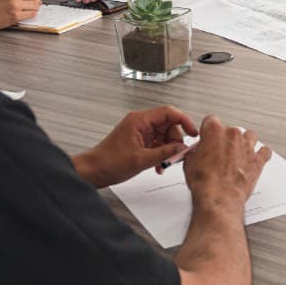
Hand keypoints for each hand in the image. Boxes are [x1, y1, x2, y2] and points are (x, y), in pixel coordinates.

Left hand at [72, 105, 198, 187]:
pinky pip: (156, 144)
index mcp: (140, 120)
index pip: (168, 112)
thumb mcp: (141, 160)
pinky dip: (160, 154)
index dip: (183, 121)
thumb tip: (181, 148)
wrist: (93, 171)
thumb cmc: (108, 162)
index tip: (192, 132)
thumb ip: (164, 153)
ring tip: (166, 163)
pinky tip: (159, 166)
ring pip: (163, 136)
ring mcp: (139, 132)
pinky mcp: (138, 141)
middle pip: (168, 125)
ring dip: (168, 150)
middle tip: (178, 154)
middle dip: (175, 140)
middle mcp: (140, 123)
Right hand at [183, 115, 270, 211]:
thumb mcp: (189, 163)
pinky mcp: (258, 160)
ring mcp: (247, 146)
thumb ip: (195, 152)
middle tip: (219, 154)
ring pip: (249, 136)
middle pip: (230, 130)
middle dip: (224, 140)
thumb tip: (196, 153)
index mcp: (214, 130)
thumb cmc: (205, 183)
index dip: (208, 131)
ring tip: (238, 155)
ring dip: (244, 144)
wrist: (219, 199)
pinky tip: (255, 158)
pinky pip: (265, 151)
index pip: (210, 121)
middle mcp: (232, 135)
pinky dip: (261, 154)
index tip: (207, 138)